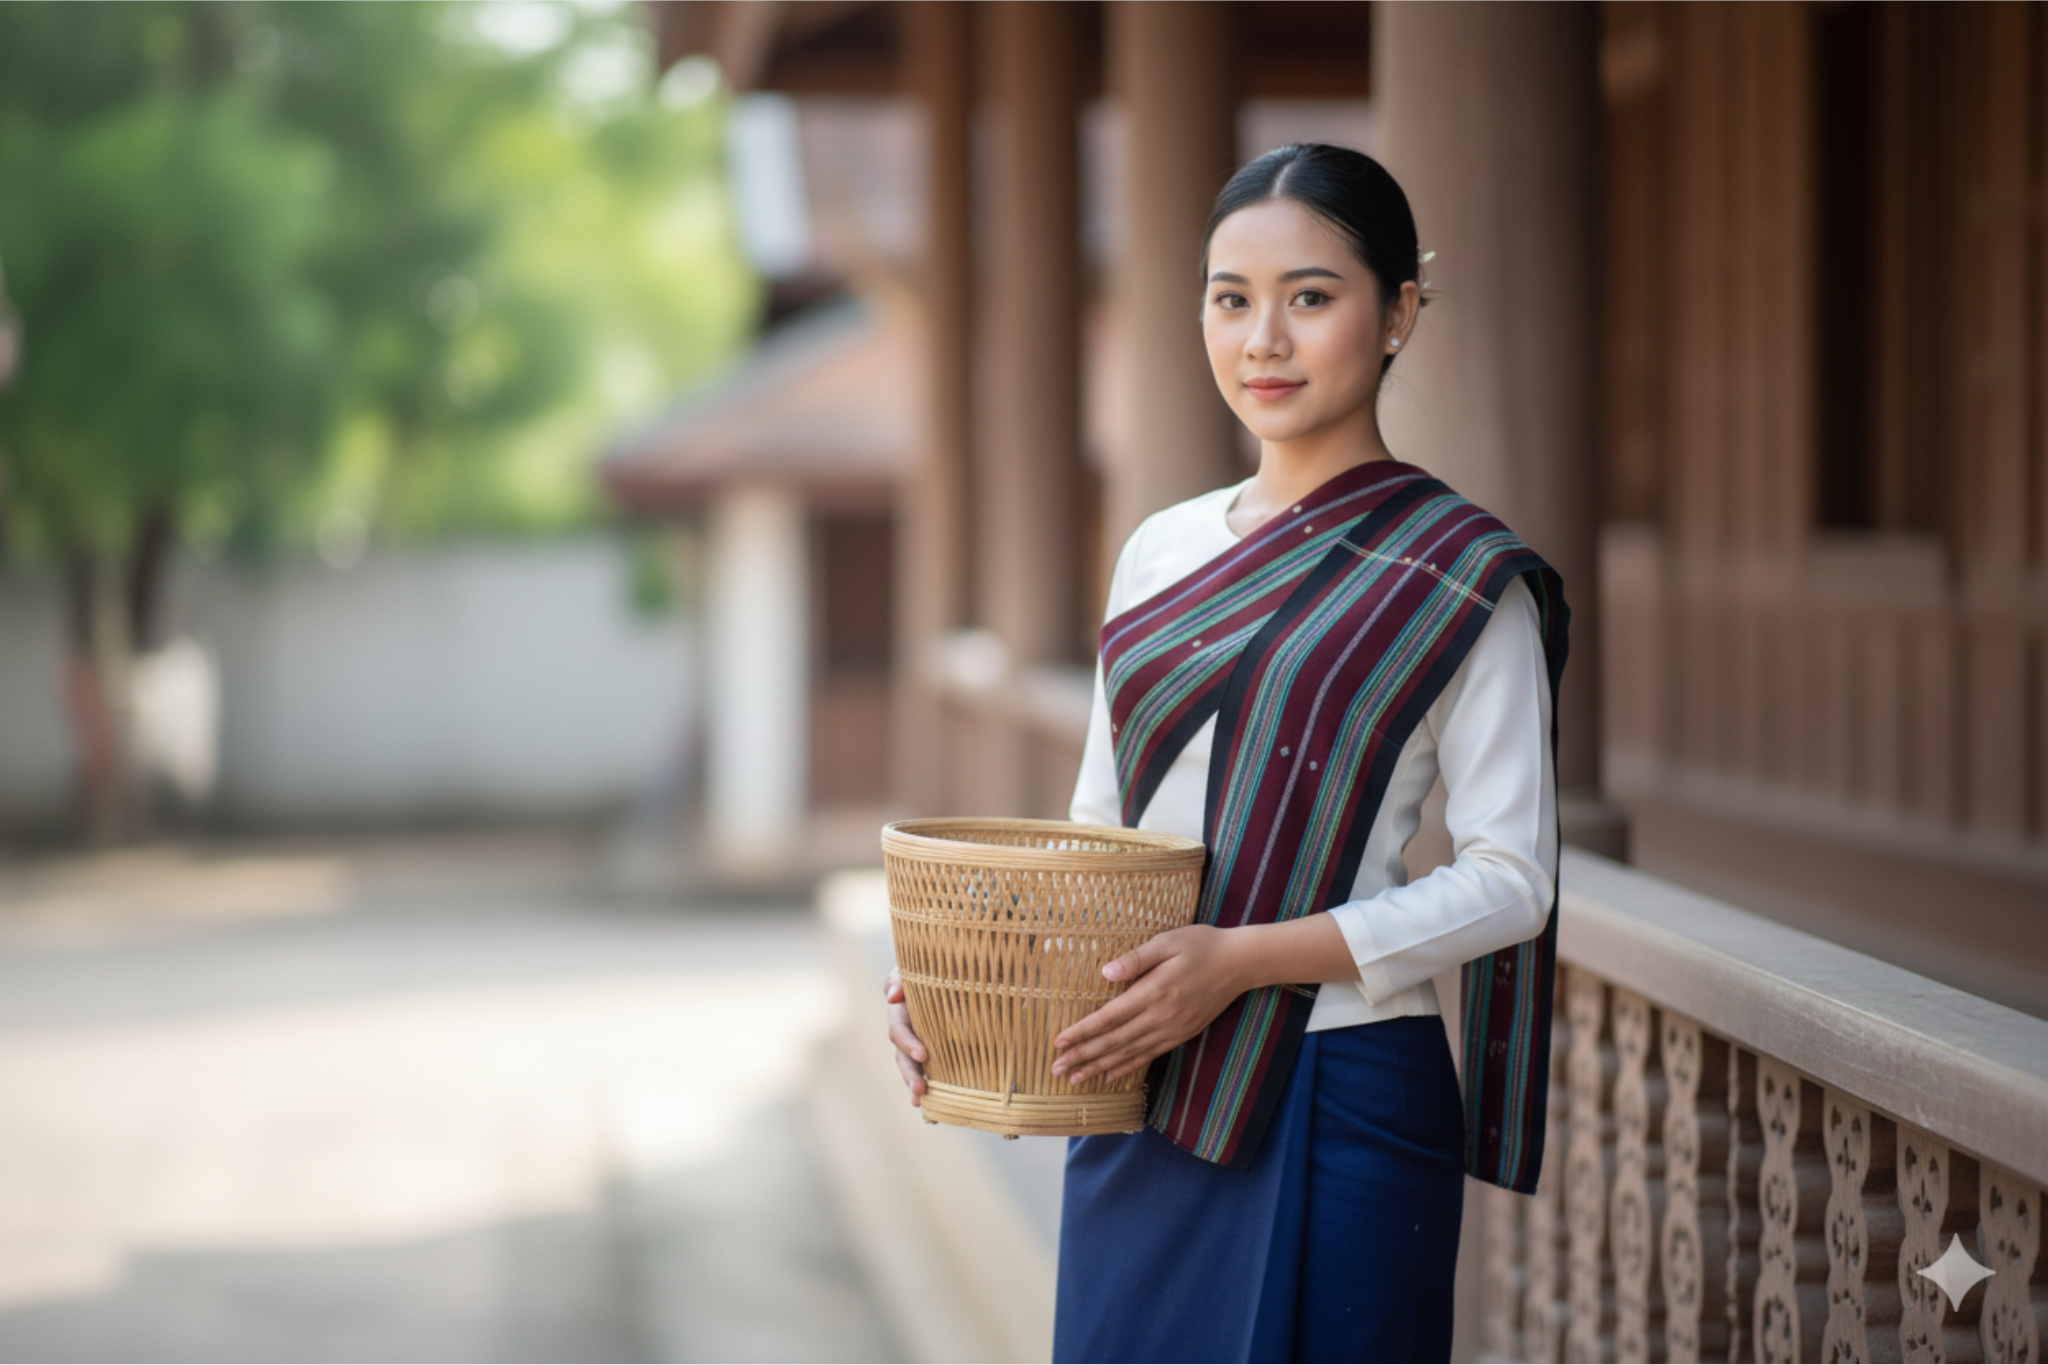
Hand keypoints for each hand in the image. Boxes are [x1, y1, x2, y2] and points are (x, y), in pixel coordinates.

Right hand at [883, 967, 927, 1106]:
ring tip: (919, 1101)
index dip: (907, 1042)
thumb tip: (893, 995)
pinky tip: (930, 1106)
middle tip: (920, 1090)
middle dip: (909, 1073)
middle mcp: (908, 1026)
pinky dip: (930, 1087)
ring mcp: (920, 1039)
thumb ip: (904, 975)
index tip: (923, 1055)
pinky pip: (929, 1068)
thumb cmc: (941, 959)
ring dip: (913, 1083)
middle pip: (901, 1054)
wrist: (963, 961)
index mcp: (903, 1007)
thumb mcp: (922, 963)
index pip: (898, 1027)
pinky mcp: (937, 1048)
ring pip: (910, 1065)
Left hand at [1051, 925, 1246, 1084]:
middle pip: (1113, 1042)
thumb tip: (1106, 973)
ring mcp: (1172, 1030)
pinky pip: (1148, 1055)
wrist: (1239, 963)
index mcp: (1153, 992)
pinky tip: (1110, 1074)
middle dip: (1083, 1056)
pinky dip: (1127, 1067)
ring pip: (1128, 1054)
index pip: (1108, 1018)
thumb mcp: (1167, 942)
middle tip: (1056, 1069)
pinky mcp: (1181, 1034)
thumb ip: (1136, 958)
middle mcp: (1160, 1017)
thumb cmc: (1201, 945)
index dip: (1081, 1032)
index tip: (1058, 1043)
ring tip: (1076, 1078)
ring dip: (1099, 1067)